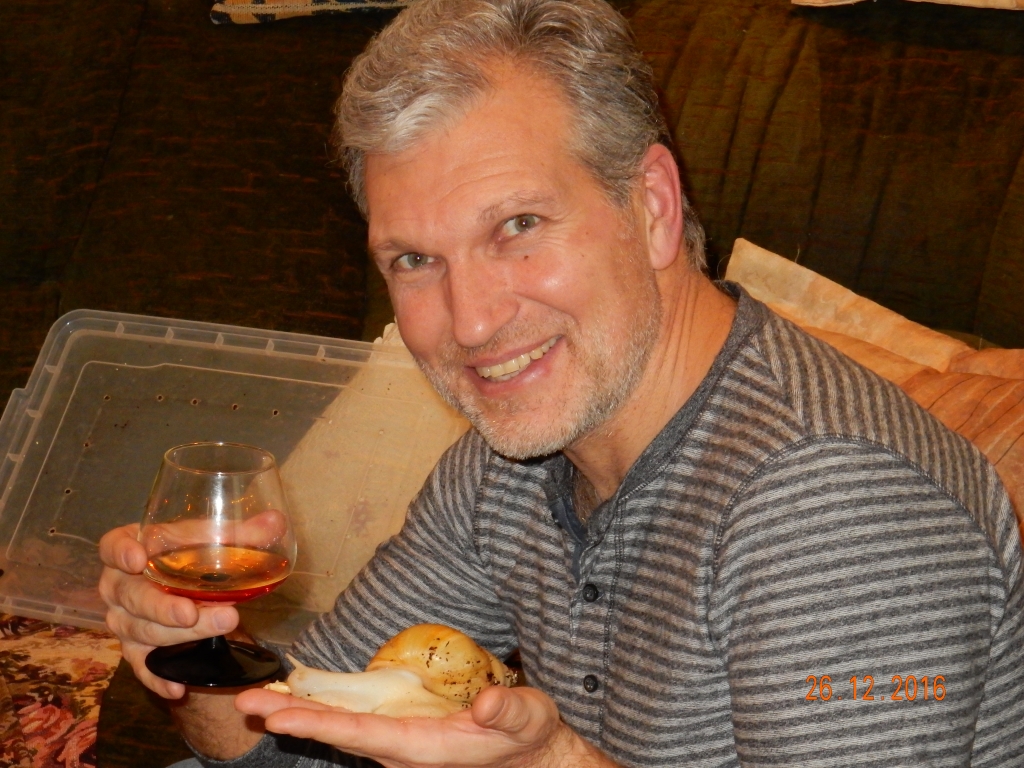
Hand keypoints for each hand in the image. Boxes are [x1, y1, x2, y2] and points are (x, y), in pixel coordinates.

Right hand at [98, 523, 240, 698]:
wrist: (190, 587)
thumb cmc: (195, 554)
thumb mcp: (216, 540)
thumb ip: (244, 532)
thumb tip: (276, 522)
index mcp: (132, 548)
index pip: (111, 547)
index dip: (120, 552)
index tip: (138, 559)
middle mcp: (119, 587)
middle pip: (132, 598)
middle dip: (163, 607)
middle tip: (192, 613)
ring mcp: (124, 621)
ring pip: (141, 631)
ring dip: (178, 636)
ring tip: (220, 628)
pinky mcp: (135, 651)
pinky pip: (142, 668)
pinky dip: (158, 679)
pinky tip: (178, 688)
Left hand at [235, 684, 616, 767]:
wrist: (533, 758)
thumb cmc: (529, 737)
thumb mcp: (529, 718)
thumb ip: (508, 712)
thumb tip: (486, 706)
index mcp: (426, 749)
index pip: (364, 735)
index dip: (320, 724)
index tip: (280, 716)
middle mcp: (404, 753)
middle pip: (339, 734)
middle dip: (292, 718)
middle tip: (245, 702)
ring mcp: (401, 747)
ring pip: (343, 731)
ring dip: (301, 715)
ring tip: (260, 701)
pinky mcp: (404, 738)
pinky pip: (355, 726)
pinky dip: (324, 713)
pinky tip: (303, 703)